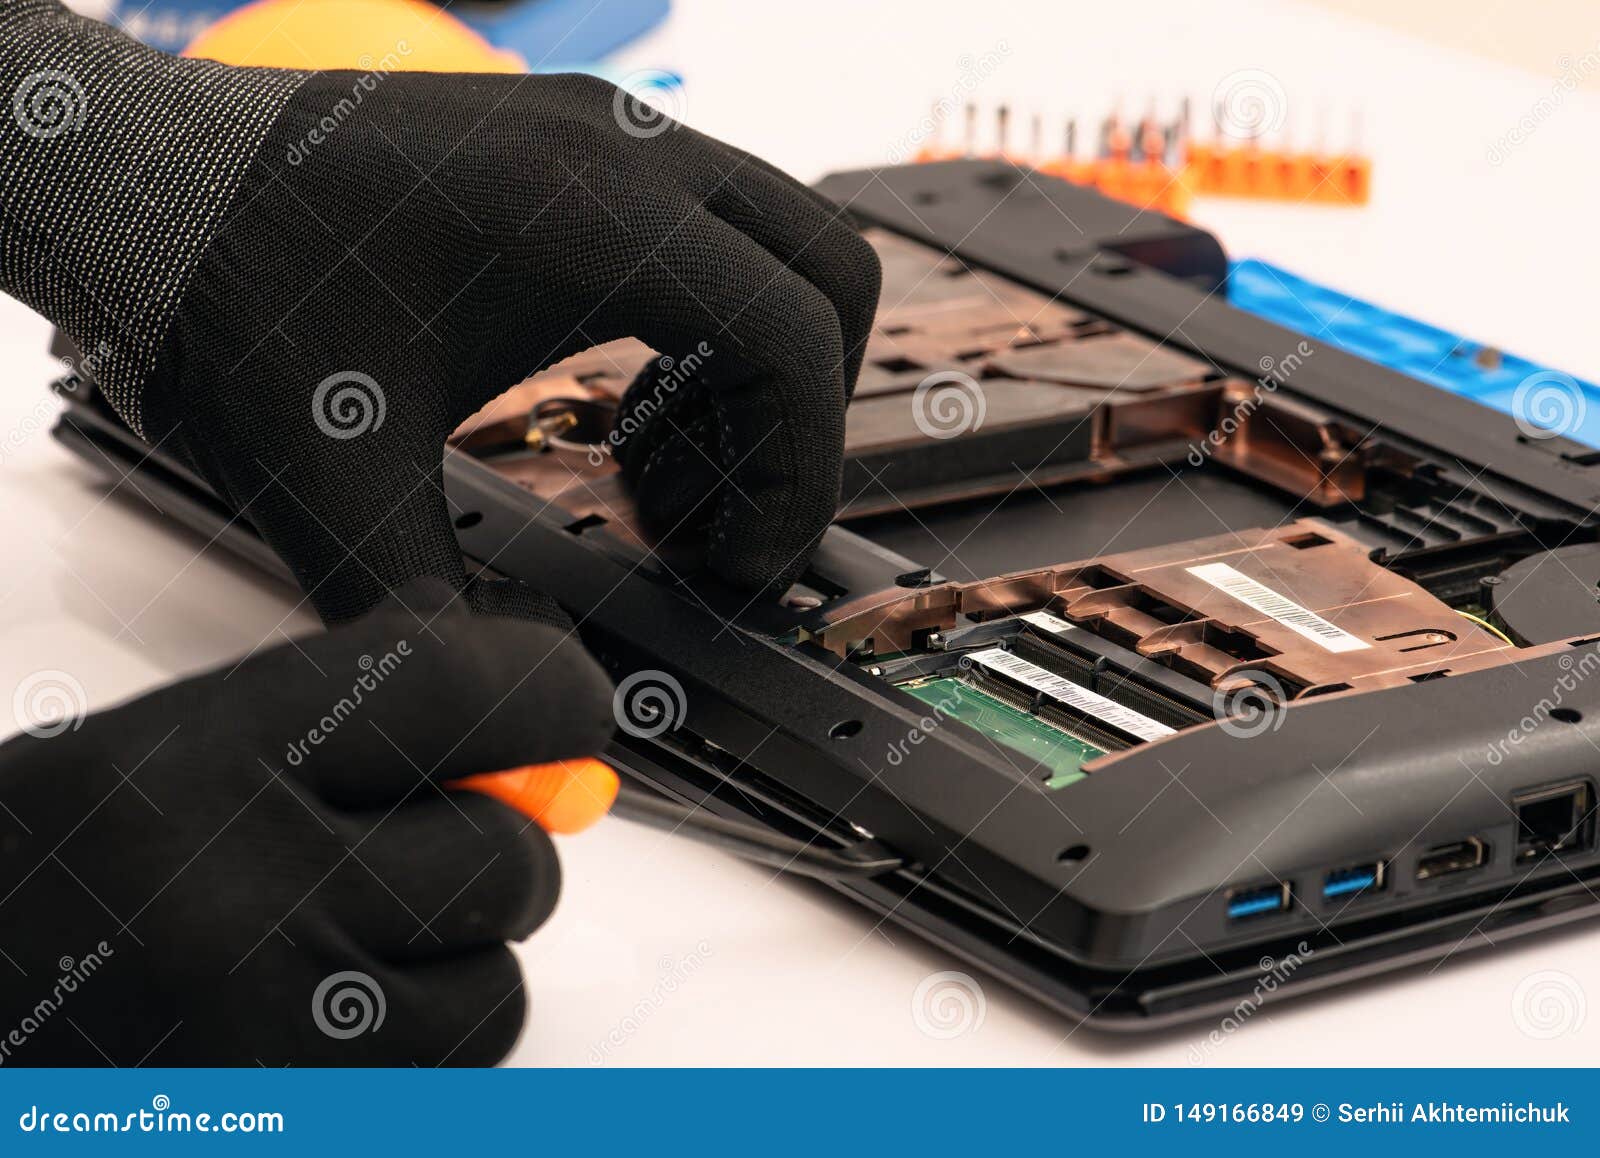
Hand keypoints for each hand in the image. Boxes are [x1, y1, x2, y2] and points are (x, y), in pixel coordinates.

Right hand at [0, 584, 611, 1064]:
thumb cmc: (31, 895)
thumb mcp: (151, 752)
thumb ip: (327, 694)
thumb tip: (476, 644)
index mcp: (200, 761)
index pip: (455, 687)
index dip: (548, 689)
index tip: (573, 704)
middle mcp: (241, 894)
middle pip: (509, 855)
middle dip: (492, 854)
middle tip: (416, 855)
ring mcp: (270, 1038)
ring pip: (498, 988)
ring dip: (454, 969)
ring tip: (343, 957)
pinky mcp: (299, 1129)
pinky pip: (448, 1083)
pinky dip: (415, 1056)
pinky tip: (325, 1030)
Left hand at [139, 70, 880, 620]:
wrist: (156, 191)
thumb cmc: (235, 298)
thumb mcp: (336, 484)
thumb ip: (426, 616)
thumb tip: (506, 717)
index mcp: (588, 214)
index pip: (794, 333)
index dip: (800, 470)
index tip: (742, 561)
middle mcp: (625, 151)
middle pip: (831, 276)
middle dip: (803, 421)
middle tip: (719, 521)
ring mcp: (615, 135)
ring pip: (788, 250)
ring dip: (763, 379)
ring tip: (660, 476)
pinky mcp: (594, 149)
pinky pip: (724, 236)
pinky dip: (719, 333)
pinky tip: (632, 411)